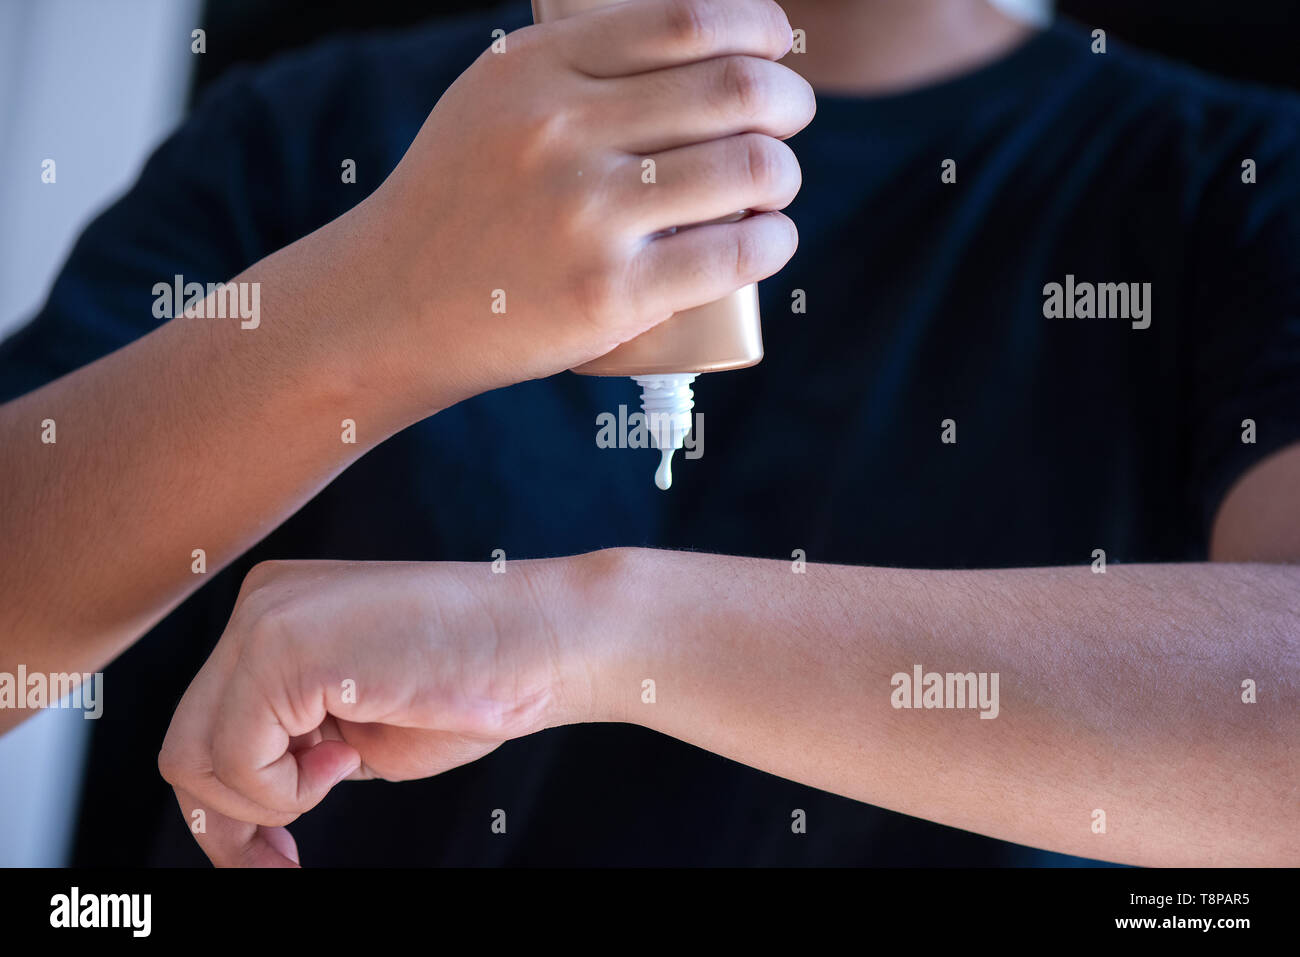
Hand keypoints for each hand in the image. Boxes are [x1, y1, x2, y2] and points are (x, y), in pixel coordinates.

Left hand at [157, 555, 620, 866]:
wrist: (548, 641)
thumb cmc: (477, 683)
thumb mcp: (357, 723)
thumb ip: (294, 742)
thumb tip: (232, 811)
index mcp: (279, 613)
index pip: (209, 723)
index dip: (235, 806)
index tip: (277, 854)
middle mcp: (260, 604)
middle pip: (185, 744)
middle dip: (229, 822)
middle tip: (284, 860)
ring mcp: (265, 619)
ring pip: (196, 758)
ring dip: (270, 800)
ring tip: (344, 767)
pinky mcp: (282, 646)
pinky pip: (235, 756)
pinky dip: (286, 788)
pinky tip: (347, 754)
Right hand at [339, 0, 813, 411]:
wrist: (392, 306)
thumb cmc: (458, 204)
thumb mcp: (492, 103)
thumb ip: (574, 69)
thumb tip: (694, 52)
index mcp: (537, 68)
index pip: (687, 19)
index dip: (760, 29)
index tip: (774, 49)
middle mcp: (562, 130)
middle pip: (738, 90)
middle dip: (790, 104)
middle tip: (787, 125)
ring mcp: (586, 215)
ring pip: (753, 170)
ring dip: (787, 177)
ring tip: (776, 190)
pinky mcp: (608, 295)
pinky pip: (737, 252)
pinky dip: (777, 242)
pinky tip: (773, 240)